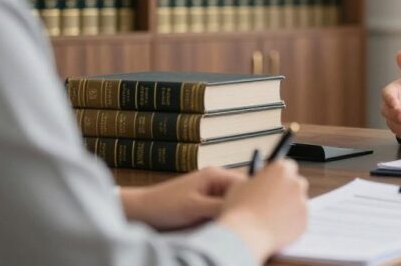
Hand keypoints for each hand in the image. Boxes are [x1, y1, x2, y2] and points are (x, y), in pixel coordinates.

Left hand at [120, 166, 242, 230]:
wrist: (141, 211)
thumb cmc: (164, 205)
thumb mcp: (195, 208)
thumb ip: (220, 207)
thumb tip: (243, 210)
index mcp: (216, 175)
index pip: (246, 184)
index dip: (253, 199)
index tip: (258, 215)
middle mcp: (216, 180)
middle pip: (241, 193)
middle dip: (245, 207)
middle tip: (248, 223)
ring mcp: (211, 191)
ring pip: (233, 202)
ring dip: (233, 213)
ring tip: (235, 224)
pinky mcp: (205, 203)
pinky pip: (223, 208)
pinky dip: (224, 217)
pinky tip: (224, 225)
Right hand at [218, 159, 308, 262]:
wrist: (244, 236)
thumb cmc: (239, 210)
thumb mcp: (240, 185)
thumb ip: (255, 181)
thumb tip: (258, 184)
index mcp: (281, 170)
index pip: (286, 166)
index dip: (278, 175)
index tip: (272, 182)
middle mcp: (295, 184)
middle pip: (296, 183)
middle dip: (286, 190)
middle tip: (272, 201)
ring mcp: (302, 203)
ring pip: (298, 203)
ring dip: (288, 208)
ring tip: (269, 218)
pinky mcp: (303, 222)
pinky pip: (298, 220)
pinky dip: (289, 223)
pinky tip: (274, 228)